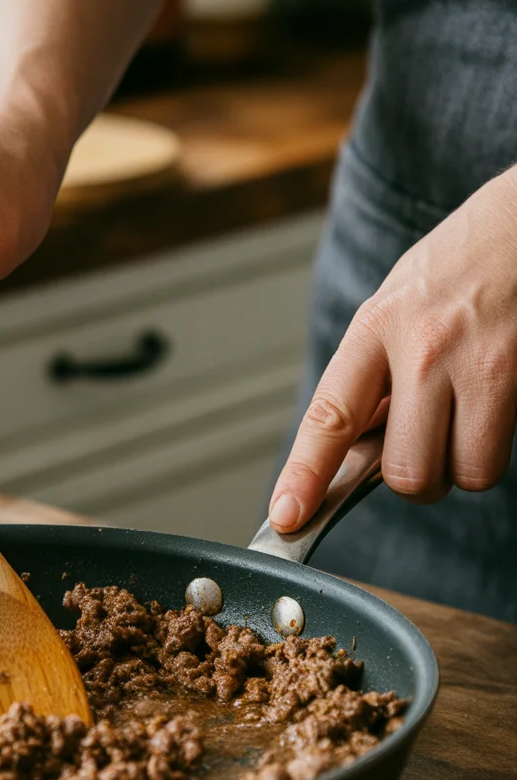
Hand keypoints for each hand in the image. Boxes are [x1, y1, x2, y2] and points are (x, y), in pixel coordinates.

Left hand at [270, 167, 516, 531]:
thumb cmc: (461, 264)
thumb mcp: (395, 305)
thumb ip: (372, 372)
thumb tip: (353, 447)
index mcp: (376, 327)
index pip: (328, 417)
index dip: (304, 476)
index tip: (285, 515)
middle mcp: (423, 348)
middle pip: (405, 471)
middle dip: (415, 479)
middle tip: (425, 448)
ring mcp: (480, 365)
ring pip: (461, 473)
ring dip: (460, 466)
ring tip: (465, 420)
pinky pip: (500, 456)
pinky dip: (494, 449)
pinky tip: (495, 405)